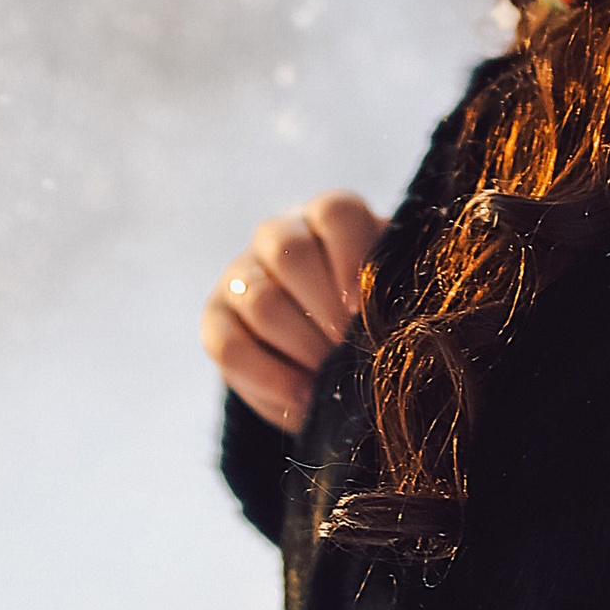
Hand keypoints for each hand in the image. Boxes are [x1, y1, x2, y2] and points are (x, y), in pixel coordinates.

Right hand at [200, 191, 382, 433]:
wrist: (333, 356)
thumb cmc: (374, 316)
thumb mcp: (390, 296)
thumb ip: (392, 293)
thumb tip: (393, 320)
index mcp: (330, 217)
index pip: (335, 214)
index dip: (352, 260)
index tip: (365, 309)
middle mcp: (280, 234)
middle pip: (290, 253)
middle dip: (325, 310)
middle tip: (349, 347)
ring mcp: (240, 274)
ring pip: (259, 300)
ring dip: (301, 346)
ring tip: (331, 375)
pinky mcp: (216, 319)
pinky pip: (228, 345)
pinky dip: (269, 377)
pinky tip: (303, 396)